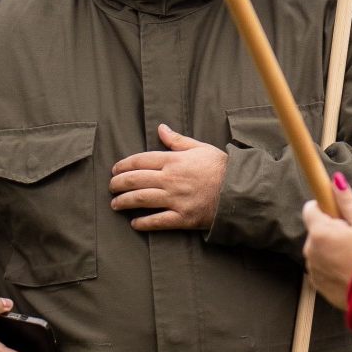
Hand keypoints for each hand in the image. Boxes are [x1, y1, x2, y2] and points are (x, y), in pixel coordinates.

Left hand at [110, 125, 226, 232]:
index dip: (124, 165)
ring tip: (115, 204)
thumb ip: (177, 140)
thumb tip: (160, 129)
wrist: (241, 191)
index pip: (140, 160)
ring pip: (141, 200)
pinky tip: (134, 223)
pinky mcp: (183, 217)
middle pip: (136, 180)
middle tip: (111, 187)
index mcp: (174, 161)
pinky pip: (158, 221)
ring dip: (124, 202)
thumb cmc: (222, 168)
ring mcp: (176, 199)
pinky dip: (143, 223)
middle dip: (118, 183)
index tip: (115, 169)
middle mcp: (171, 179)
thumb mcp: (200, 148)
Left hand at [302, 182, 351, 302]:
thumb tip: (336, 181)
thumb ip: (346, 201)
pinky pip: (320, 268)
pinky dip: (330, 266)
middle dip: (330, 231)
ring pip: (318, 250)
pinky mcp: (317, 284)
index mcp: (320, 232)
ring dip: (330, 249)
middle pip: (315, 231)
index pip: (309, 208)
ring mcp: (312, 268)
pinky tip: (348, 270)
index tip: (338, 214)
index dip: (324, 208)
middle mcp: (310, 250)